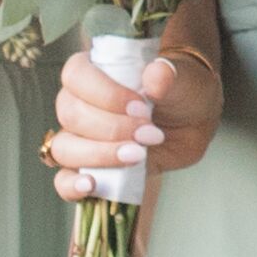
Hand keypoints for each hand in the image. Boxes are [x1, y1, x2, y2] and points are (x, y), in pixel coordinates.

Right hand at [50, 36, 223, 202]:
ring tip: (137, 155)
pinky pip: (63, 181)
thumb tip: (155, 76)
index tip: (140, 107)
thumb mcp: (183, 78)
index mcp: (94, 70)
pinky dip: (71, 186)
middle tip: (150, 133)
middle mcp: (79, 102)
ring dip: (99, 155)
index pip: (77, 75)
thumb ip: (168, 75)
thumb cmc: (180, 91)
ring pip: (64, 147)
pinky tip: (90, 186)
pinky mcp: (89, 168)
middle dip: (111, 128)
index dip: (105, 94)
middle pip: (70, 114)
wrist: (193, 123)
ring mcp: (79, 137)